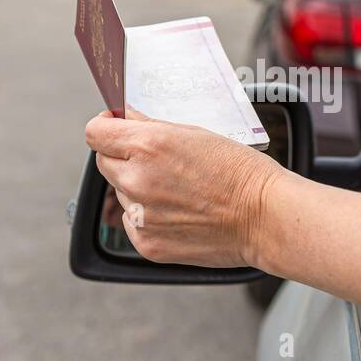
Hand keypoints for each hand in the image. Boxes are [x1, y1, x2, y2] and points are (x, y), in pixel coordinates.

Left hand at [84, 108, 287, 268]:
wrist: (264, 217)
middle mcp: (137, 180)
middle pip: (103, 162)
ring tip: (178, 190)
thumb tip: (126, 117)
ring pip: (121, 193)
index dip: (104, 126)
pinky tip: (179, 212)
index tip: (114, 127)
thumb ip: (153, 126)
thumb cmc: (240, 172)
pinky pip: (132, 222)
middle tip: (154, 160)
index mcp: (148, 146)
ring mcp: (140, 215)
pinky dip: (148, 217)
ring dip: (138, 188)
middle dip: (121, 157)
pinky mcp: (147, 243)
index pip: (95, 132)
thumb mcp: (197, 134)